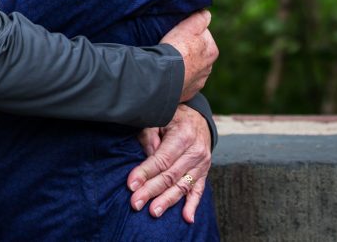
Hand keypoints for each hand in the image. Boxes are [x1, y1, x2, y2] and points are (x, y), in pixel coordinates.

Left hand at [126, 105, 211, 222]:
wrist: (197, 117)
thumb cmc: (172, 117)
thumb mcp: (159, 118)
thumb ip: (150, 137)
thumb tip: (145, 158)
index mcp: (183, 136)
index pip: (161, 159)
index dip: (145, 173)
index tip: (131, 185)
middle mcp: (195, 151)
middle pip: (170, 175)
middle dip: (151, 191)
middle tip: (136, 203)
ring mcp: (202, 164)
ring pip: (182, 186)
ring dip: (167, 201)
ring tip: (153, 212)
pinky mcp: (204, 172)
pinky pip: (198, 191)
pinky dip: (193, 205)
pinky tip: (187, 219)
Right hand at [160, 10, 216, 101]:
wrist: (164, 76)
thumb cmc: (177, 48)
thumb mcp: (188, 26)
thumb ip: (200, 18)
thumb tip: (206, 14)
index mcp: (212, 51)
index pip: (203, 36)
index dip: (190, 33)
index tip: (179, 33)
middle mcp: (208, 69)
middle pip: (197, 55)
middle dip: (187, 51)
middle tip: (172, 47)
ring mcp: (198, 83)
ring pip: (190, 70)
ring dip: (182, 66)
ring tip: (168, 62)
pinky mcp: (186, 93)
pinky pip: (182, 84)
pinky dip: (177, 79)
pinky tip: (168, 75)